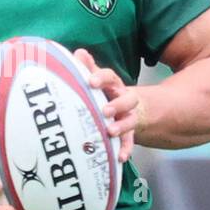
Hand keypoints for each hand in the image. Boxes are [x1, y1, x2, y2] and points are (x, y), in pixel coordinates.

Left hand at [73, 48, 138, 162]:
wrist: (124, 108)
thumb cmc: (103, 93)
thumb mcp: (96, 80)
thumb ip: (87, 68)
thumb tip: (79, 53)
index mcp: (113, 85)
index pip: (110, 77)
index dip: (102, 78)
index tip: (91, 81)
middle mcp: (124, 99)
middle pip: (127, 99)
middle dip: (117, 105)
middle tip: (105, 110)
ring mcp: (128, 117)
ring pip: (130, 120)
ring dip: (122, 126)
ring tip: (111, 131)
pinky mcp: (129, 133)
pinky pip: (130, 141)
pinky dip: (126, 149)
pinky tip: (121, 157)